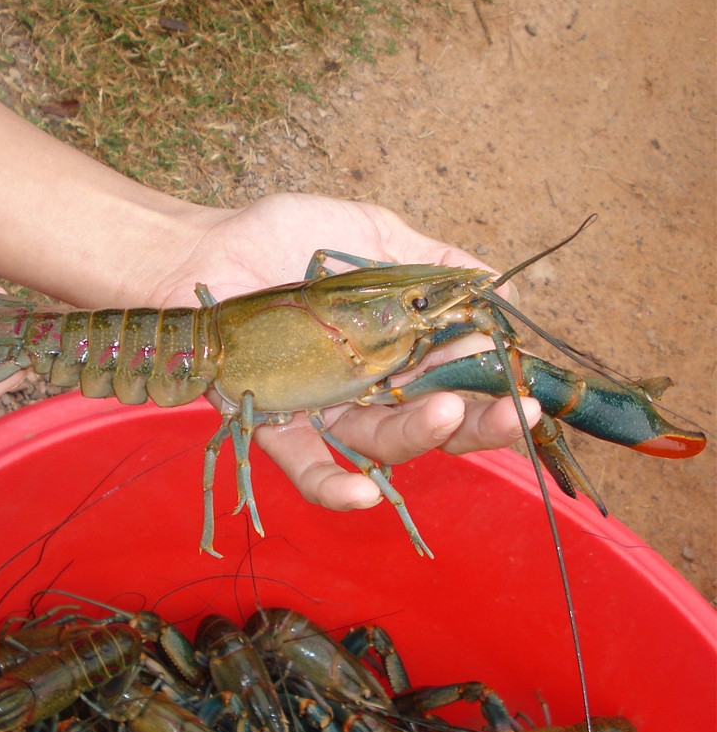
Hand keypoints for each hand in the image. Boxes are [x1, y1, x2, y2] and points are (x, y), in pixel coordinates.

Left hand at [149, 193, 541, 512]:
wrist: (205, 249)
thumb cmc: (285, 236)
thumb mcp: (374, 236)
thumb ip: (434, 262)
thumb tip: (502, 287)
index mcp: (397, 347)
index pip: (457, 376)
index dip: (493, 384)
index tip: (525, 381)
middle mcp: (368, 387)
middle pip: (431, 421)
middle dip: (478, 423)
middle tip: (515, 412)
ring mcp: (325, 411)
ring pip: (379, 445)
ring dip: (418, 440)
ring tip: (446, 415)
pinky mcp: (276, 427)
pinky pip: (307, 468)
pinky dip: (335, 488)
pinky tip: (364, 495)